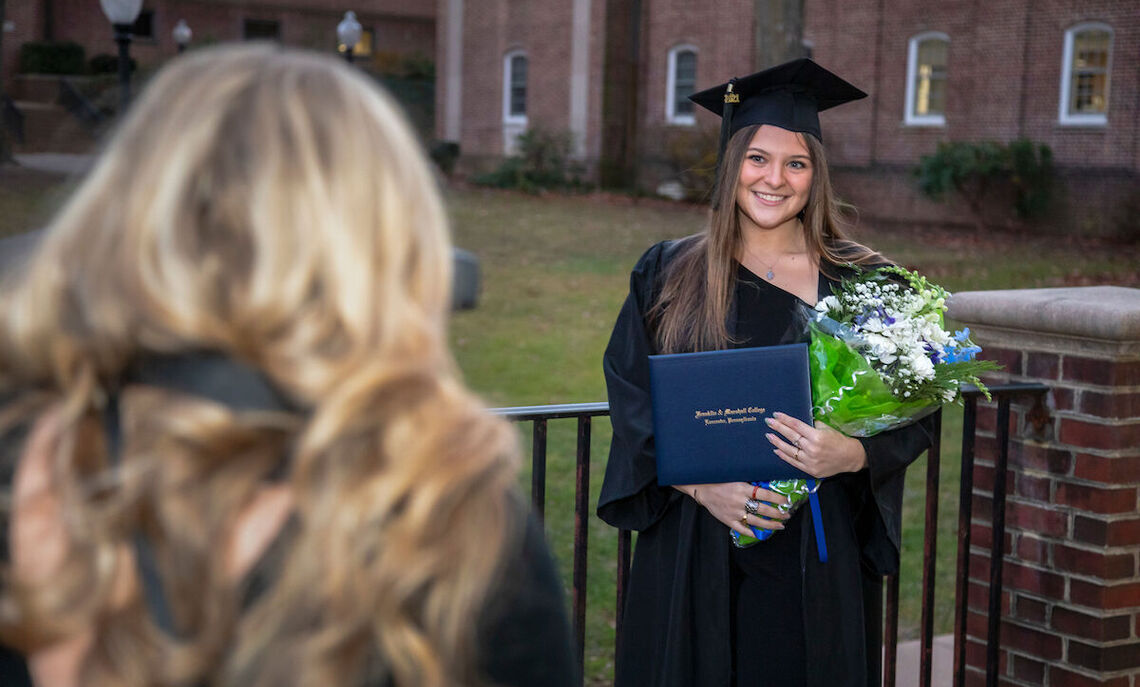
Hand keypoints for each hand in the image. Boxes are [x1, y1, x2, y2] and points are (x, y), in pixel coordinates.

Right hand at [673, 482, 790, 537]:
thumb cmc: (721, 481)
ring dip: (771, 524)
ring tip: (781, 525)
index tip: (786, 501)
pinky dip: (754, 533)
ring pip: (757, 521)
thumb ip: (750, 481)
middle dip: (778, 513)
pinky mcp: (728, 520)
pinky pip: (744, 529)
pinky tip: (763, 534)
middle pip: (764, 509)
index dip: (778, 498)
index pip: (765, 494)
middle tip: (787, 514)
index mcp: (742, 488)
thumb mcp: (736, 477)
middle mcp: (739, 501)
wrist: (703, 489)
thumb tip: (768, 483)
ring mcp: (734, 512)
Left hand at [765, 412, 866, 477]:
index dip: (785, 419)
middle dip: (778, 428)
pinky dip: (784, 456)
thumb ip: (812, 425)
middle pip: (791, 436)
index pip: (796, 425)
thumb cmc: (838, 440)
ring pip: (789, 450)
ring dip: (777, 442)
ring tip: (769, 435)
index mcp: (817, 436)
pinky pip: (793, 462)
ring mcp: (810, 461)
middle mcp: (812, 449)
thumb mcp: (827, 428)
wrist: (850, 458)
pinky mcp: (810, 470)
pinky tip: (776, 449)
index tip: (776, 415)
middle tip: (768, 422)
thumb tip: (797, 422)